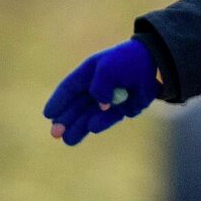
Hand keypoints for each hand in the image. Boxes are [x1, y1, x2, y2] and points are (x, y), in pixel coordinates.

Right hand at [44, 39, 160, 144]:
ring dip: (79, 127)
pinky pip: (110, 117)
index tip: (47, 114)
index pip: (68, 89)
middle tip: (55, 134)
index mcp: (87, 74)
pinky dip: (101, 122)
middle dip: (65, 121)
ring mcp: (110, 99)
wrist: (153, 61)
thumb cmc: (126, 61)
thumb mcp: (107, 68)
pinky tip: (91, 128)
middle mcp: (96, 89)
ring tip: (68, 140)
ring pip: (90, 116)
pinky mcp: (124, 108)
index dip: (58, 101)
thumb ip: (100, 87)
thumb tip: (101, 107)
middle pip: (76, 107)